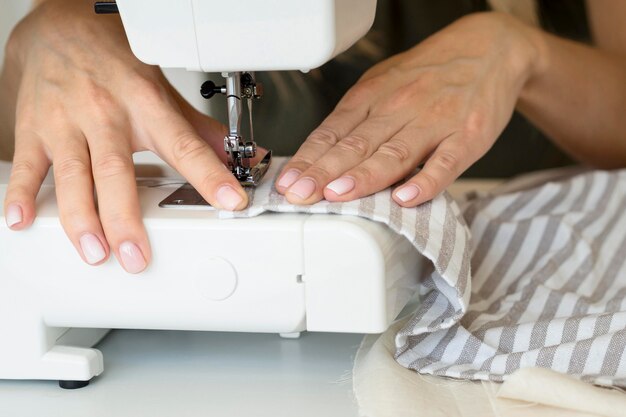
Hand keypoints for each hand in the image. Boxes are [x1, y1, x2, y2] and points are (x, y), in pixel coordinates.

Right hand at [2, 0, 247, 272]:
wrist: (61, 27)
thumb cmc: (115, 60)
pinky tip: (23, 220)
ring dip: (81, 218)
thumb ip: (198, 128)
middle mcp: (104, 113)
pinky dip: (22, 194)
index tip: (230, 200)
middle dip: (126, 218)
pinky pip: (28, 165)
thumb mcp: (162, 88)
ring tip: (95, 251)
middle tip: (137, 256)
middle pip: (116, 170)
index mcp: (144, 102)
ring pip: (73, 175)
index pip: (183, 144)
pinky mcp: (34, 129)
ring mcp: (66, 122)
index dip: (208, 174)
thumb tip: (237, 153)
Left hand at [276, 12, 540, 206]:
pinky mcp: (467, 136)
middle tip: (300, 194)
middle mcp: (399, 106)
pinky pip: (445, 162)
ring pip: (394, 153)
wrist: (489, 49)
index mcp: (373, 95)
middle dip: (324, 172)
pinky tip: (405, 197)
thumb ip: (355, 117)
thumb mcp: (384, 82)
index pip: (332, 131)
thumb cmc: (429, 73)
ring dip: (364, 176)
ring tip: (338, 194)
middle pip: (356, 145)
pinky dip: (426, 181)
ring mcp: (434, 122)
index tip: (287, 181)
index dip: (308, 158)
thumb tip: (318, 151)